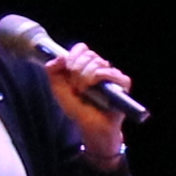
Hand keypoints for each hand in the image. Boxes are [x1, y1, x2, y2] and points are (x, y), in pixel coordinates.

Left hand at [42, 42, 134, 163]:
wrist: (91, 126)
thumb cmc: (78, 108)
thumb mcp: (58, 89)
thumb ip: (53, 71)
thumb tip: (59, 57)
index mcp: (86, 66)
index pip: (82, 48)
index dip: (73, 55)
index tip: (66, 69)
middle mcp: (101, 68)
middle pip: (89, 54)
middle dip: (76, 70)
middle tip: (74, 86)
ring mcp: (112, 75)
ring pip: (97, 62)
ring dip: (85, 77)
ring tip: (83, 91)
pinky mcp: (122, 83)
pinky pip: (109, 72)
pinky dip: (98, 78)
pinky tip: (94, 89)